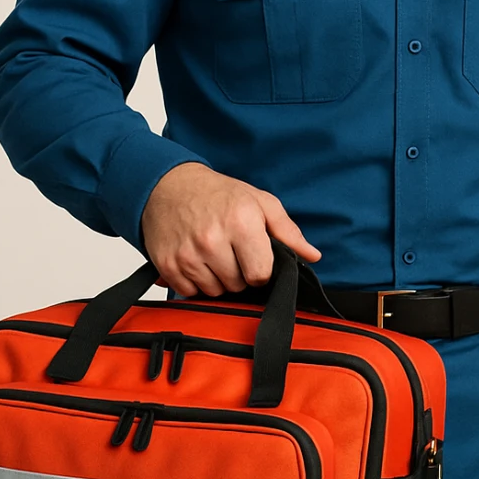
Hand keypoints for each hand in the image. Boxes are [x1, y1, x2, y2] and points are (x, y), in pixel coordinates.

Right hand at [141, 162, 321, 297]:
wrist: (169, 185)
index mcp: (241, 222)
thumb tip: (312, 255)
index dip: (260, 269)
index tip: (253, 257)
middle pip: (237, 285)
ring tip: (212, 253)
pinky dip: (194, 282)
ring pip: (214, 292)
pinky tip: (195, 259)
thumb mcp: (259, 202)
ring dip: (216, 279)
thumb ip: (287, 231)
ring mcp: (187, 253)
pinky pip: (189, 292)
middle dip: (238, 273)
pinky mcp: (167, 264)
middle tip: (230, 250)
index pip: (260, 275)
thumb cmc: (218, 194)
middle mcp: (212, 239)